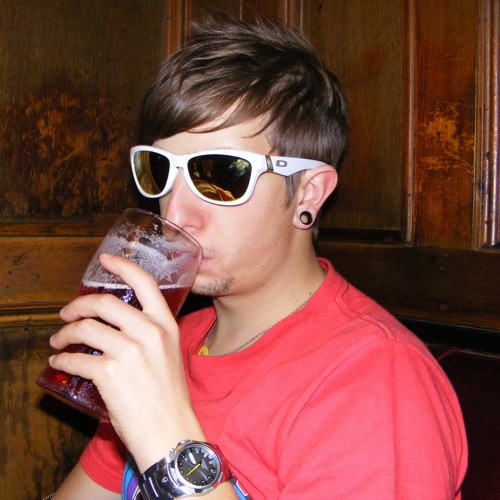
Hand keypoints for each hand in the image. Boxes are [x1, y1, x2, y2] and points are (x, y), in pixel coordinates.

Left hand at [48, 254, 204, 469]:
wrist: (171, 431)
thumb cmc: (169, 396)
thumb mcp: (169, 354)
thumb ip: (149, 333)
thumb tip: (114, 324)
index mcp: (166, 324)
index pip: (145, 282)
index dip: (122, 266)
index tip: (106, 260)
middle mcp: (150, 332)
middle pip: (104, 303)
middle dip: (78, 305)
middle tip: (66, 313)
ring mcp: (130, 351)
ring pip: (86, 328)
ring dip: (64, 333)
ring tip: (58, 340)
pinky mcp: (110, 373)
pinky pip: (76, 358)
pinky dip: (62, 359)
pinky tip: (60, 362)